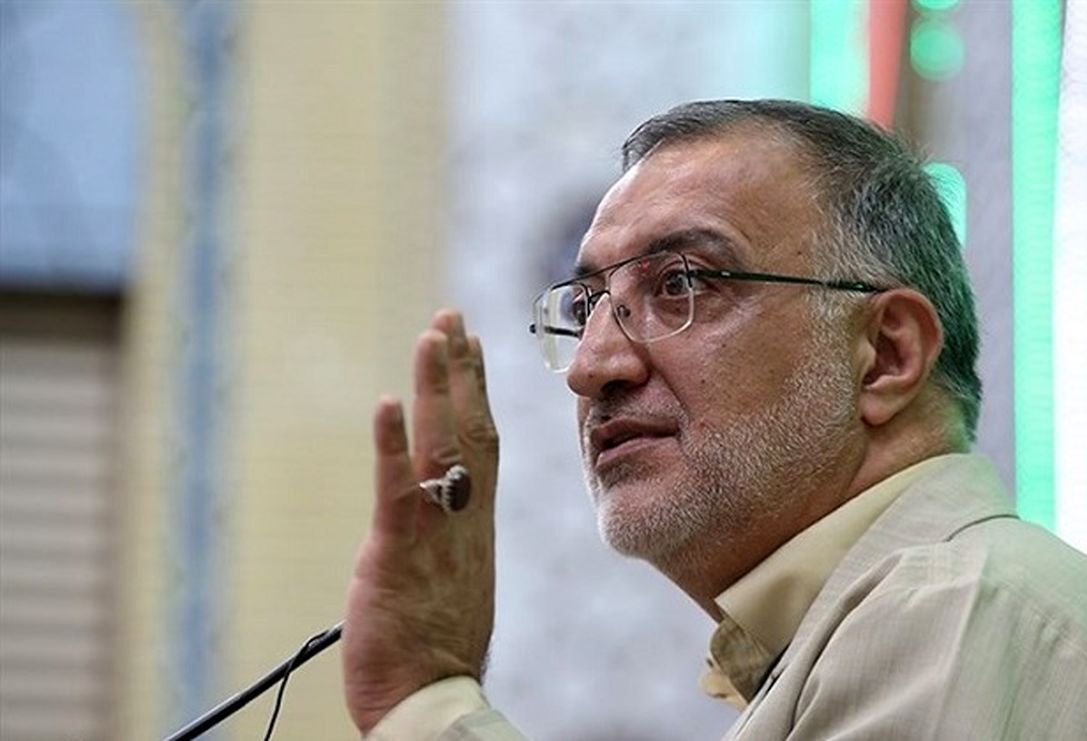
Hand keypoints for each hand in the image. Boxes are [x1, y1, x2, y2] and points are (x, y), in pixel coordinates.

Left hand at [342, 310, 498, 732]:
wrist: (432, 699)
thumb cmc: (437, 648)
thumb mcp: (455, 581)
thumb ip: (449, 539)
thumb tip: (439, 518)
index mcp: (475, 525)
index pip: (483, 444)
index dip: (477, 392)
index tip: (472, 347)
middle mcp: (464, 519)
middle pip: (470, 430)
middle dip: (460, 371)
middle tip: (452, 319)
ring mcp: (435, 531)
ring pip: (441, 446)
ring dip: (437, 387)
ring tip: (434, 334)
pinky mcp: (397, 550)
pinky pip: (396, 487)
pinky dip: (390, 443)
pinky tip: (387, 402)